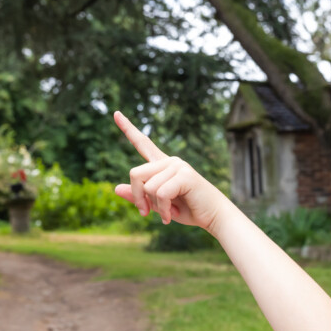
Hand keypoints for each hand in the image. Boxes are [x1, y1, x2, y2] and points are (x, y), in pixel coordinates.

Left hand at [112, 111, 227, 229]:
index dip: (128, 129)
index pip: (143, 143)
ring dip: (155, 207)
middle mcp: (169, 161)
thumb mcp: (158, 205)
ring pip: (148, 187)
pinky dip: (163, 210)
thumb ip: (139, 196)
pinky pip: (160, 193)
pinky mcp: (185, 175)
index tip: (116, 113)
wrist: (214, 217)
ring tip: (168, 214)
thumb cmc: (188, 210)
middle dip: (137, 197)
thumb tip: (116, 188)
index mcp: (162, 165)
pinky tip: (171, 215)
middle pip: (135, 173)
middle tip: (146, 213)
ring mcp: (178, 166)